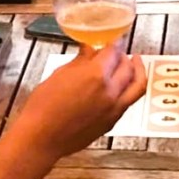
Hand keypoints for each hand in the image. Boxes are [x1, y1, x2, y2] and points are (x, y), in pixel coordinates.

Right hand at [20, 44, 146, 156]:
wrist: (41, 137)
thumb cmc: (43, 105)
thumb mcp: (59, 74)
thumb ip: (80, 61)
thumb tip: (90, 49)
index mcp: (96, 75)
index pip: (113, 52)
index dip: (115, 43)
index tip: (114, 40)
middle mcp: (110, 90)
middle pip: (128, 67)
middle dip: (124, 56)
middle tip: (119, 52)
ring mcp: (114, 108)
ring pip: (137, 85)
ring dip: (138, 71)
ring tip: (136, 63)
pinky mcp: (112, 122)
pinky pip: (128, 101)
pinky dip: (130, 89)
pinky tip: (124, 85)